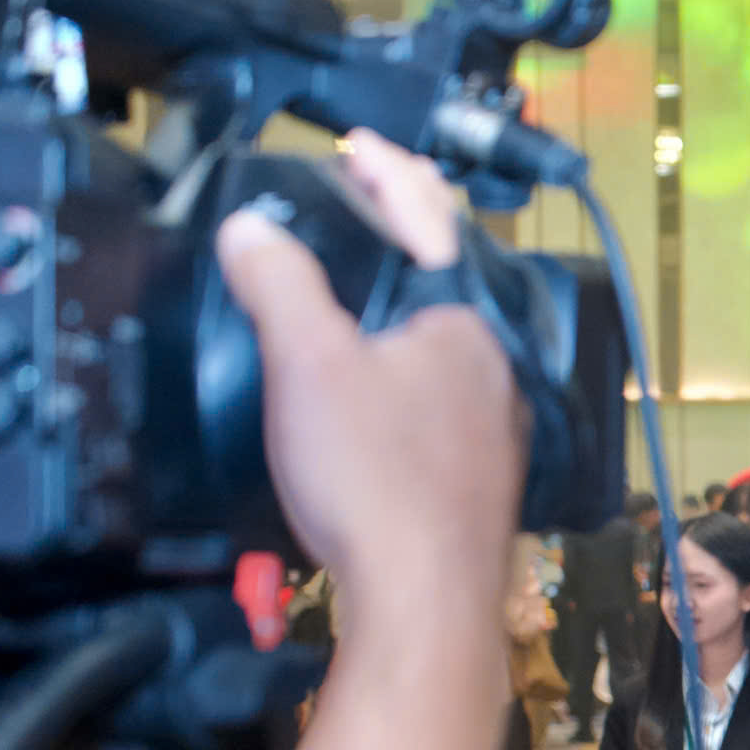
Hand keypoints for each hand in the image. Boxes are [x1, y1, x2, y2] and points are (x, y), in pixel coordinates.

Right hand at [215, 128, 523, 609]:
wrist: (424, 602)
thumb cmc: (377, 483)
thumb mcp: (307, 362)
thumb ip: (279, 283)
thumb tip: (252, 228)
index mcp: (467, 323)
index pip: (430, 219)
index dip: (389, 174)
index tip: (361, 148)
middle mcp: (497, 369)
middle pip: (445, 282)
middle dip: (403, 245)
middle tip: (364, 211)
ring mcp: (496, 426)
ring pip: (445, 347)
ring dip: (403, 315)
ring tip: (360, 295)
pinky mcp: (478, 478)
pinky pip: (441, 403)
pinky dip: (407, 379)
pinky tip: (377, 397)